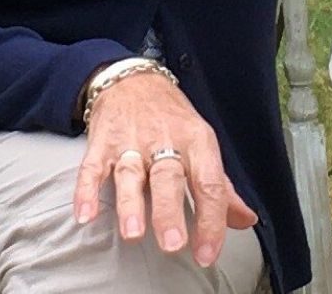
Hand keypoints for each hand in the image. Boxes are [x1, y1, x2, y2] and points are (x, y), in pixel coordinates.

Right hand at [73, 71, 257, 267]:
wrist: (133, 79)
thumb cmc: (171, 116)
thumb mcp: (201, 142)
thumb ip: (221, 186)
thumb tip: (245, 219)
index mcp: (195, 141)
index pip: (208, 183)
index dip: (210, 220)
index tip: (207, 252)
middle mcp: (164, 140)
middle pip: (168, 177)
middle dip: (169, 211)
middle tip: (172, 243)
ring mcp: (131, 141)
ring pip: (131, 173)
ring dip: (131, 203)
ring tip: (133, 231)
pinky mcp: (103, 142)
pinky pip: (93, 167)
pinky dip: (86, 190)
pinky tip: (86, 212)